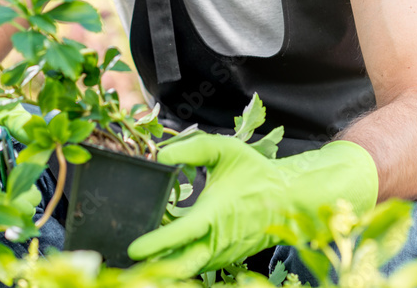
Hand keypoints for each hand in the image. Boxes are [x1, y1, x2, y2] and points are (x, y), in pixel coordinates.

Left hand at [126, 134, 377, 276]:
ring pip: (186, 264)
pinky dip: (179, 254)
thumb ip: (192, 149)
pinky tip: (166, 239)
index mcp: (216, 215)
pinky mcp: (223, 259)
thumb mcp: (226, 150)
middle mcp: (217, 241)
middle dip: (153, 267)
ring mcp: (221, 254)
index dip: (156, 242)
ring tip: (143, 246)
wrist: (288, 200)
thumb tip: (161, 156)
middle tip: (128, 261)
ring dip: (164, 258)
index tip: (134, 248)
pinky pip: (196, 260)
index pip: (181, 234)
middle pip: (180, 266)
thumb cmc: (256, 174)